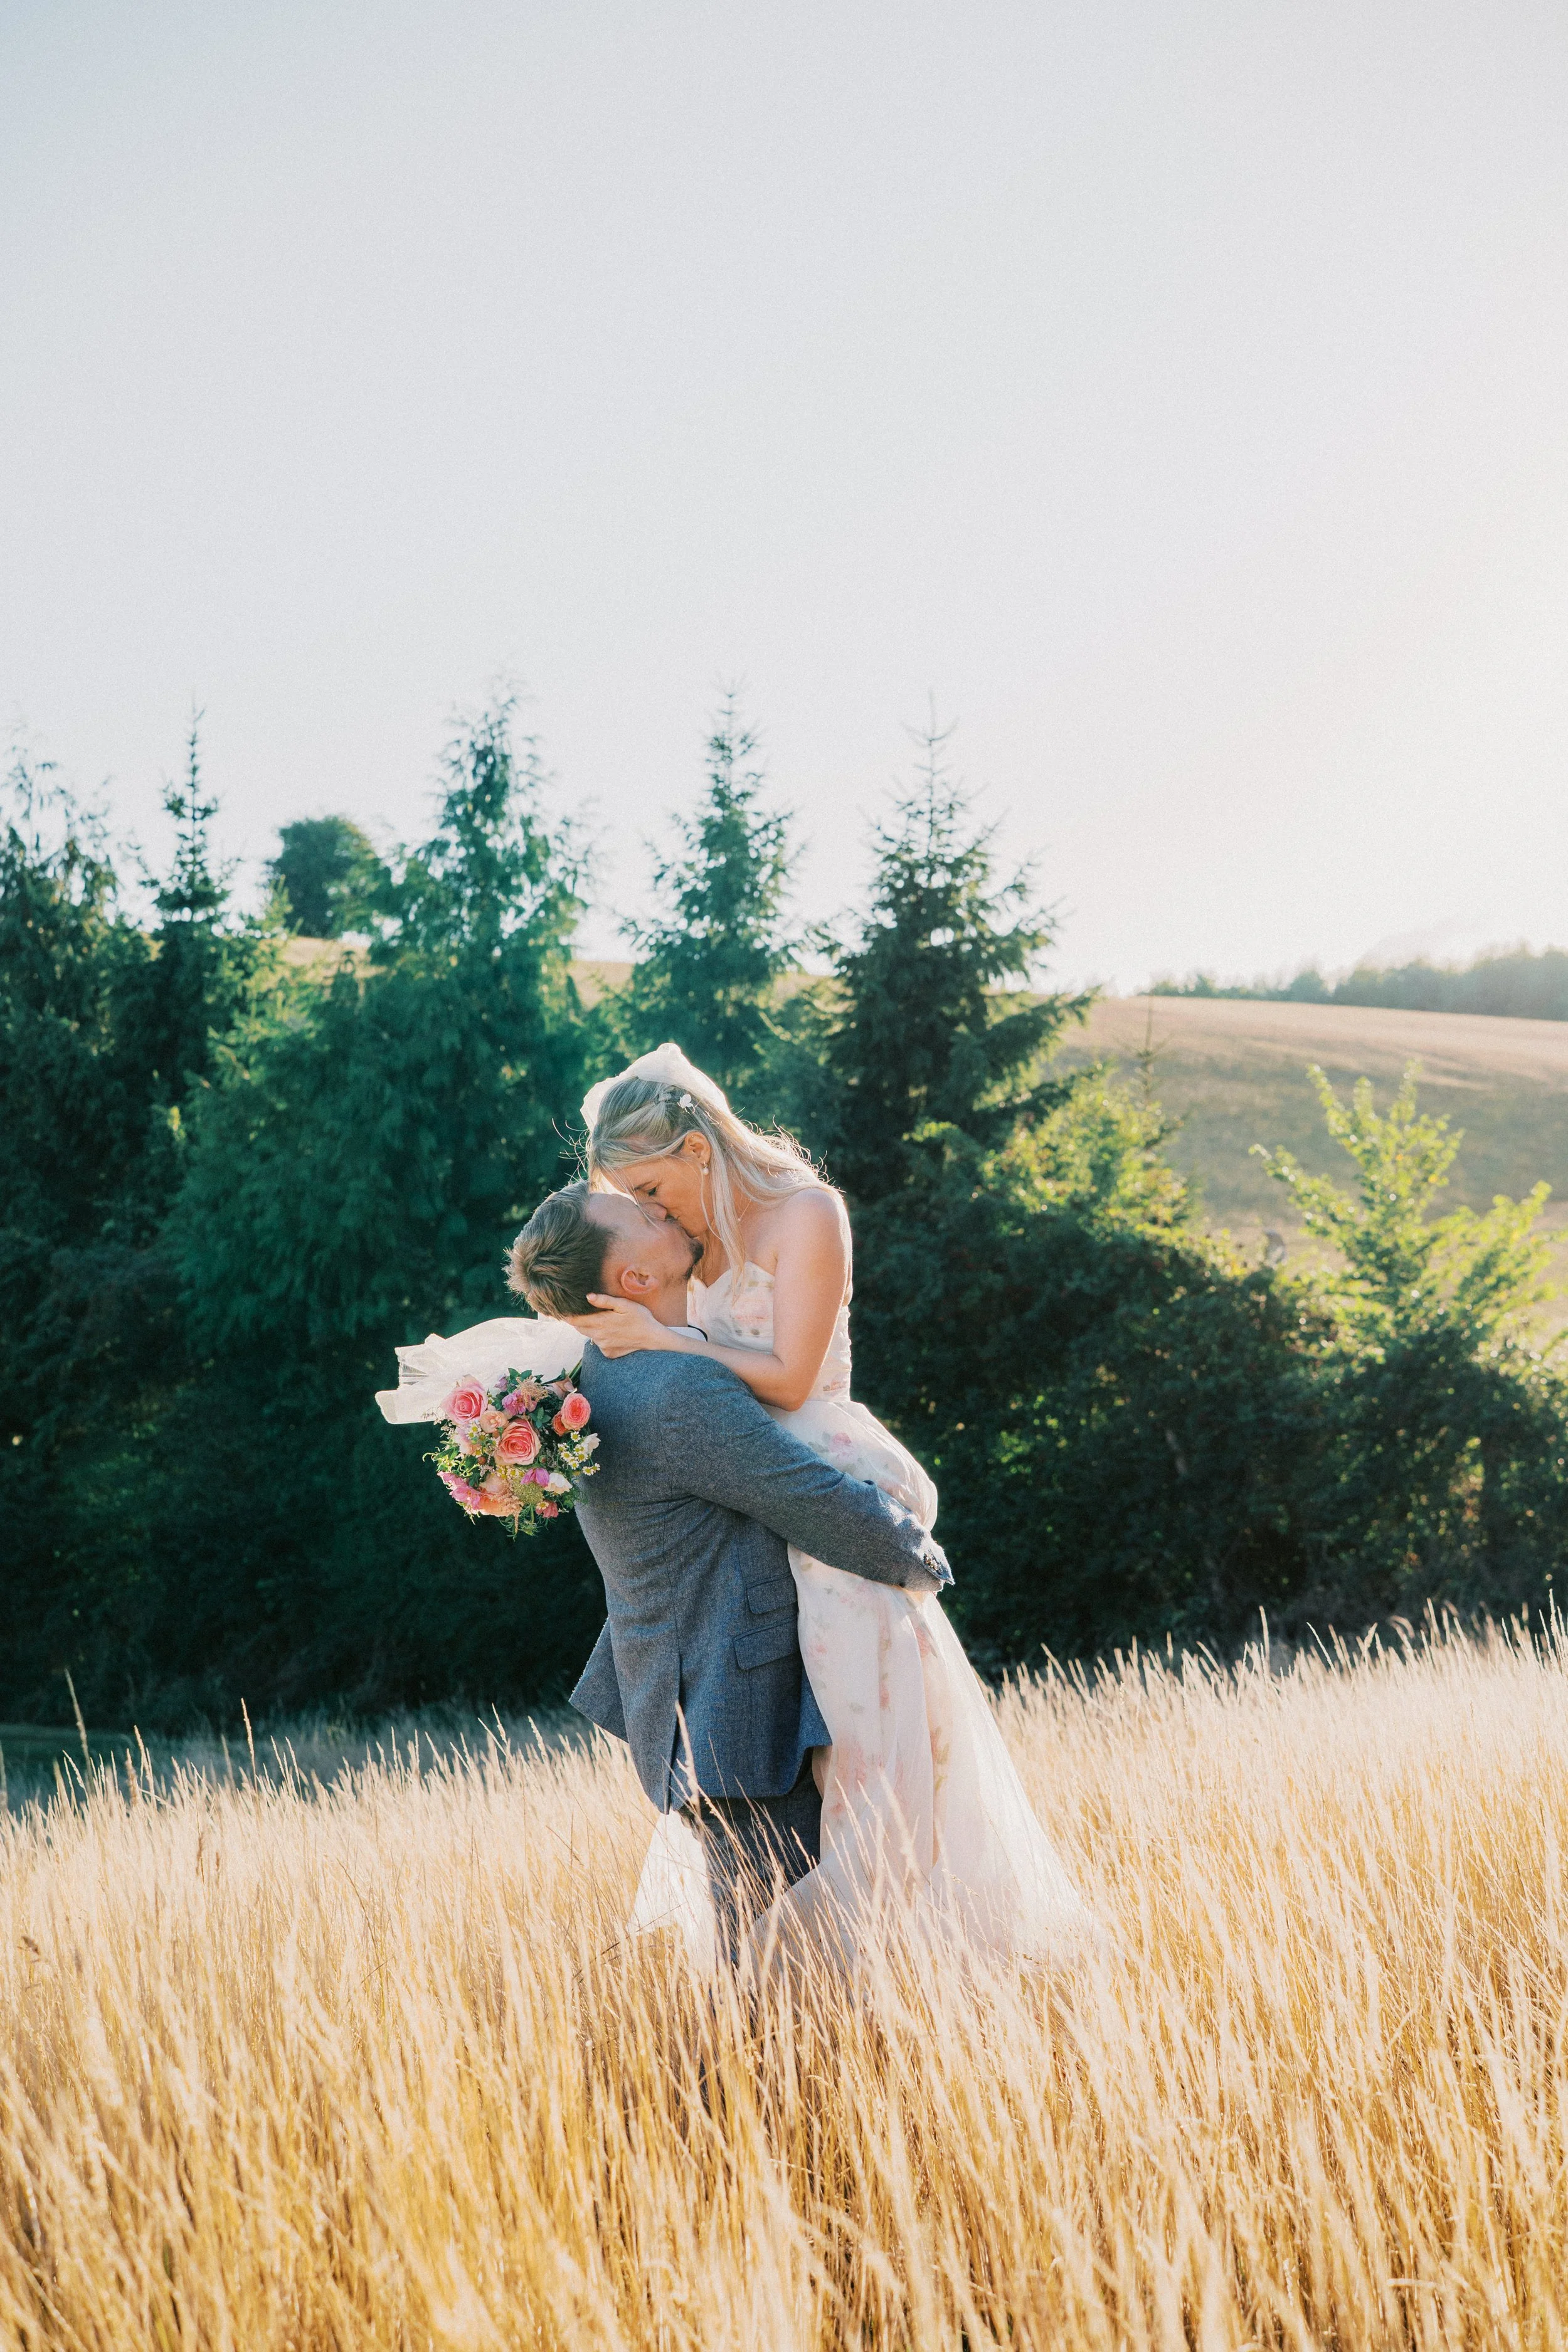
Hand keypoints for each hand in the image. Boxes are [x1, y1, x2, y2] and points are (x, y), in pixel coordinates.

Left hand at [568, 1296, 682, 1358]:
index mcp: (601, 1322)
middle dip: (578, 1321)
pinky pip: (600, 1344)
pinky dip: (603, 1338)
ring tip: (605, 1322)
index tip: (563, 1310)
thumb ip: (604, 1301)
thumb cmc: (640, 1317)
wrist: (653, 1338)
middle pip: (580, 1328)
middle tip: (584, 1313)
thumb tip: (587, 1296)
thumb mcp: (624, 1304)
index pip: (575, 1320)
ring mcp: (603, 1346)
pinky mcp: (608, 1353)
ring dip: (592, 1329)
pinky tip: (614, 1333)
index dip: (567, 1315)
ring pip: (590, 1336)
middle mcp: (599, 1336)